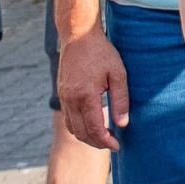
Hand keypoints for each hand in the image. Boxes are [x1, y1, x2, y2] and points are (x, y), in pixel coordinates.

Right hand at [57, 27, 128, 150]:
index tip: (117, 146)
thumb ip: (121, 100)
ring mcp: (64, 97)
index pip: (94, 128)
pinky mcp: (62, 93)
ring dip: (86, 137)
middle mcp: (71, 100)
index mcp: (85, 96)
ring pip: (72, 127)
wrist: (79, 37)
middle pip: (81, 132)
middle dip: (96, 143)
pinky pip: (68, 118)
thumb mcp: (118, 74)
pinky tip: (91, 126)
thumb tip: (123, 124)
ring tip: (103, 138)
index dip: (106, 141)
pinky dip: (78, 127)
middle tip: (112, 145)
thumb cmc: (102, 53)